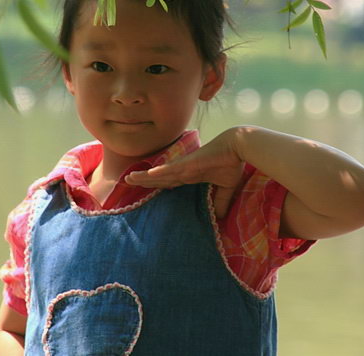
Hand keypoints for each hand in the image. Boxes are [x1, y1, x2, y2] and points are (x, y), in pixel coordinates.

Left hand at [125, 128, 244, 218]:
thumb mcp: (225, 188)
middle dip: (143, 181)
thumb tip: (220, 217)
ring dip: (144, 176)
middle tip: (126, 182)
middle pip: (159, 178)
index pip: (168, 182)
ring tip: (128, 178)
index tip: (143, 188)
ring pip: (160, 174)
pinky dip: (160, 172)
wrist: (237, 147)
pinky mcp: (189, 163)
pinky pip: (171, 169)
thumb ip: (221, 201)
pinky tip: (147, 175)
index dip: (155, 185)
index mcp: (190, 175)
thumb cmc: (231, 163)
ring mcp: (184, 166)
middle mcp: (183, 171)